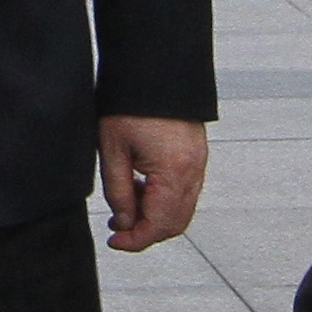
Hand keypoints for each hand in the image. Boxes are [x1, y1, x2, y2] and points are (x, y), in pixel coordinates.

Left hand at [98, 116, 206, 250]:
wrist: (154, 69)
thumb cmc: (130, 103)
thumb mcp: (112, 149)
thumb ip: (118, 190)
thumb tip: (123, 222)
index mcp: (174, 173)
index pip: (160, 225)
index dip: (136, 240)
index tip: (115, 242)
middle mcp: (193, 172)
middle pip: (175, 222)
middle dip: (146, 231)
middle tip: (118, 229)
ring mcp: (198, 164)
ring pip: (181, 208)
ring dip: (154, 215)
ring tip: (124, 208)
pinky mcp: (196, 155)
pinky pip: (184, 191)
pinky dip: (163, 199)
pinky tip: (139, 187)